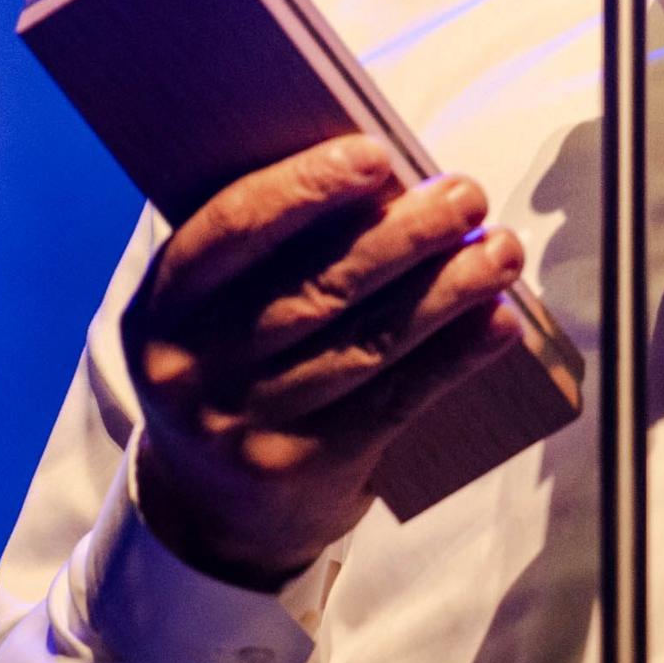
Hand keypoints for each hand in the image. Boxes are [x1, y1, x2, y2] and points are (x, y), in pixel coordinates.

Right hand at [124, 138, 528, 587]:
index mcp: (162, 304)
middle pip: (316, 286)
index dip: (307, 187)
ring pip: (365, 342)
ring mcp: (244, 427)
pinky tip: (496, 323)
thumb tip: (389, 178)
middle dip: (404, 235)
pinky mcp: (300, 471)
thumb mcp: (212, 308)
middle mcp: (192, 367)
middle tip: (466, 196)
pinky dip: (453, 358)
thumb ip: (271, 247)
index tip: (377, 155)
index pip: (234, 228)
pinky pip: (392, 402)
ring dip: (447, 290)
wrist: (210, 507)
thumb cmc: (232, 365)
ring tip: (500, 251)